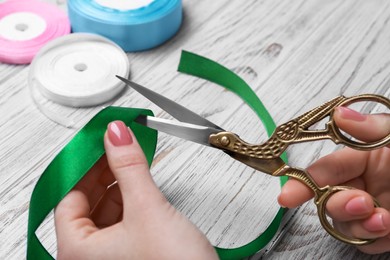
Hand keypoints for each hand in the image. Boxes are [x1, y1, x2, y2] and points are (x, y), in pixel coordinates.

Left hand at [55, 121, 217, 259]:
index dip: (86, 167)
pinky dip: (128, 202)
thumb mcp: (147, 208)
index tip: (100, 144)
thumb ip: (129, 167)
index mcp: (77, 252)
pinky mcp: (130, 256)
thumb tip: (115, 135)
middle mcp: (88, 259)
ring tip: (130, 164)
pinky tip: (139, 188)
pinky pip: (120, 223)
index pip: (69, 197)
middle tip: (116, 149)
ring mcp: (110, 259)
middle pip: (85, 205)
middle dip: (103, 174)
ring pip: (104, 213)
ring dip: (118, 186)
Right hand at [278, 107, 389, 253]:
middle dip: (338, 204)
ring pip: (344, 223)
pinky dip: (375, 239)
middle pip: (328, 198)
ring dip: (358, 224)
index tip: (287, 196)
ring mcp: (376, 208)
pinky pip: (368, 241)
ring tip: (382, 219)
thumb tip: (339, 115)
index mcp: (366, 156)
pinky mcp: (388, 231)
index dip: (303, 182)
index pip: (326, 168)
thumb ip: (373, 129)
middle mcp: (366, 182)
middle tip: (360, 203)